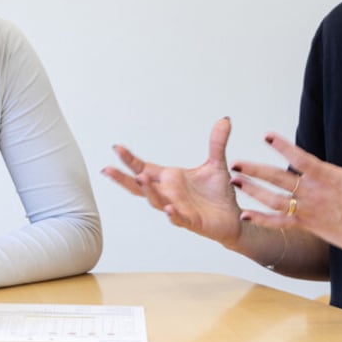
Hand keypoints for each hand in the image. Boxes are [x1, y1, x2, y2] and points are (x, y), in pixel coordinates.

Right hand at [102, 117, 242, 247]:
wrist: (234, 217)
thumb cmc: (218, 194)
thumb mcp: (217, 164)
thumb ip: (216, 143)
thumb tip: (224, 119)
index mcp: (169, 179)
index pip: (143, 168)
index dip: (129, 160)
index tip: (116, 148)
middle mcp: (169, 193)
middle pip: (140, 187)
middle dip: (123, 179)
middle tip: (107, 169)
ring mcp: (177, 208)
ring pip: (156, 201)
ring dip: (149, 191)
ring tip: (141, 179)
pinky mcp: (192, 221)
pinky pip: (179, 219)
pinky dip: (173, 214)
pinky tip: (169, 209)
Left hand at [230, 114, 341, 256]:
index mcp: (329, 178)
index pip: (301, 159)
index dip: (283, 147)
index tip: (267, 136)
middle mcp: (314, 194)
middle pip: (279, 180)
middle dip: (256, 170)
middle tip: (235, 162)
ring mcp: (308, 211)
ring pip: (275, 200)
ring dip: (253, 191)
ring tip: (234, 181)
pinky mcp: (307, 225)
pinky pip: (280, 222)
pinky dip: (262, 219)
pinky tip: (245, 214)